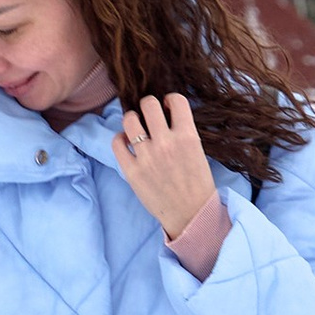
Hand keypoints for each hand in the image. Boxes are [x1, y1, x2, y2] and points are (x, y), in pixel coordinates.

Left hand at [112, 92, 217, 240]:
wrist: (190, 214)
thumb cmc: (196, 183)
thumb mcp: (197, 151)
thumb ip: (182, 132)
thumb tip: (165, 113)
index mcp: (187, 136)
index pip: (176, 100)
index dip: (170, 100)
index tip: (168, 108)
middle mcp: (166, 143)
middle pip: (149, 104)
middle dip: (149, 106)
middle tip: (150, 115)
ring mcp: (147, 157)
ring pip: (129, 119)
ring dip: (132, 119)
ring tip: (137, 127)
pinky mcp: (131, 171)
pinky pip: (116, 142)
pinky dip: (120, 139)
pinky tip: (128, 143)